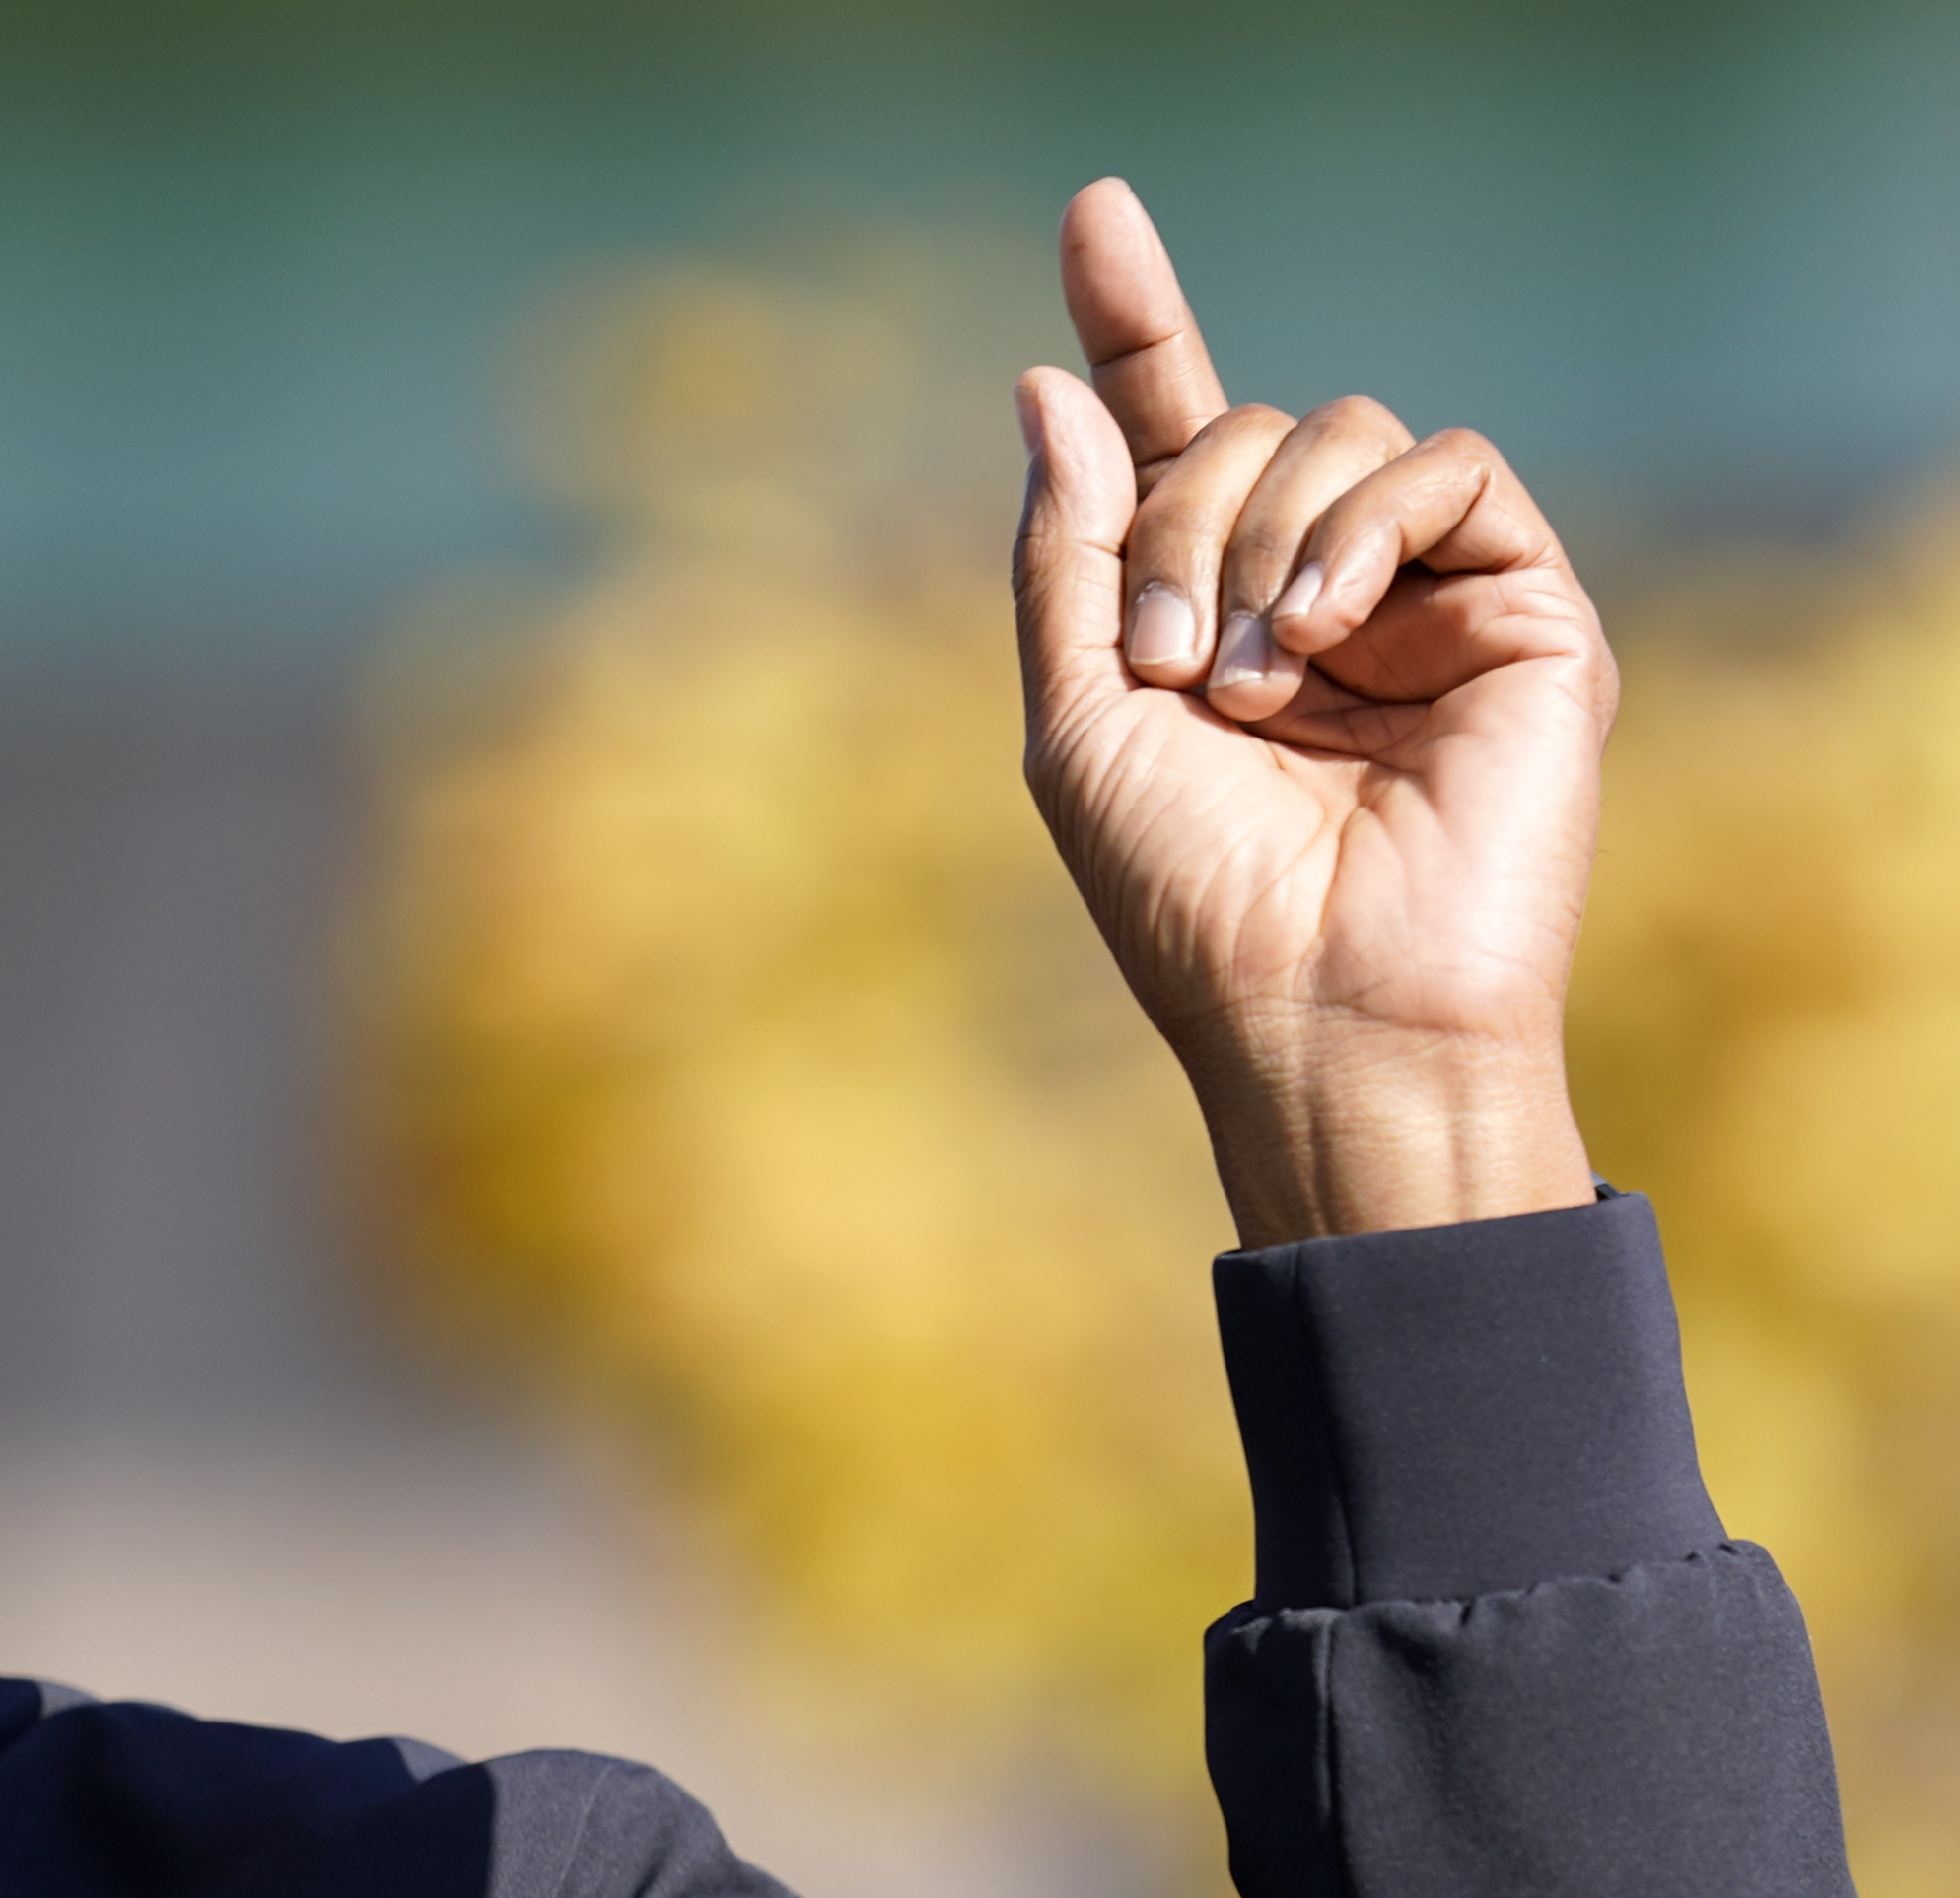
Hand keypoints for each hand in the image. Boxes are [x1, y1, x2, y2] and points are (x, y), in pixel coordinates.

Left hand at [1012, 179, 1609, 1247]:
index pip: (1172, 432)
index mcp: (1203, 609)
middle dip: (1174, 525)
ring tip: (1247, 679)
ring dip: (1261, 538)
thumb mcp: (1079, 721)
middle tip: (1166, 663)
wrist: (1321, 1011)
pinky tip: (1322, 630)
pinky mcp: (1521, 610)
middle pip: (1238, 431)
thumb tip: (1049, 383)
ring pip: (1340, 432)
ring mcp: (1419, 596)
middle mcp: (1310, 588)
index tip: (1095, 213)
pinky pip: (1450, 469)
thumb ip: (1065, 552)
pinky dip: (1367, 525)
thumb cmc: (1191, 901)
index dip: (1135, 325)